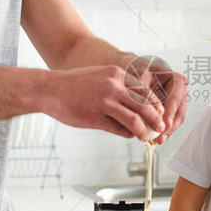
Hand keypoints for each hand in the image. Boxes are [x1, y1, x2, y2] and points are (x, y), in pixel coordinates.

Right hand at [42, 65, 166, 139]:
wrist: (49, 89)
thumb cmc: (75, 84)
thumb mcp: (101, 77)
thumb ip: (121, 89)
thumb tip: (139, 107)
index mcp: (117, 74)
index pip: (146, 90)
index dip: (156, 104)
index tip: (161, 113)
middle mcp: (113, 86)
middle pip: (145, 105)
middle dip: (156, 118)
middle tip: (161, 128)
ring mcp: (104, 102)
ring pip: (135, 119)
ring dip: (144, 130)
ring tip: (146, 136)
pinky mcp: (95, 117)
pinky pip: (119, 129)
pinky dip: (128, 134)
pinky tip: (130, 136)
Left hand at [124, 56, 187, 142]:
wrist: (130, 73)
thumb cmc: (134, 72)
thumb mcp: (137, 79)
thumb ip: (144, 95)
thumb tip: (151, 113)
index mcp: (176, 79)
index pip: (176, 97)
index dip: (171, 111)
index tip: (164, 123)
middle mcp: (180, 91)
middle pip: (180, 110)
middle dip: (170, 125)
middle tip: (160, 136)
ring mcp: (177, 101)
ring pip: (177, 119)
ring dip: (168, 130)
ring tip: (157, 140)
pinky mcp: (171, 110)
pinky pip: (171, 122)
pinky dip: (164, 130)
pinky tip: (156, 138)